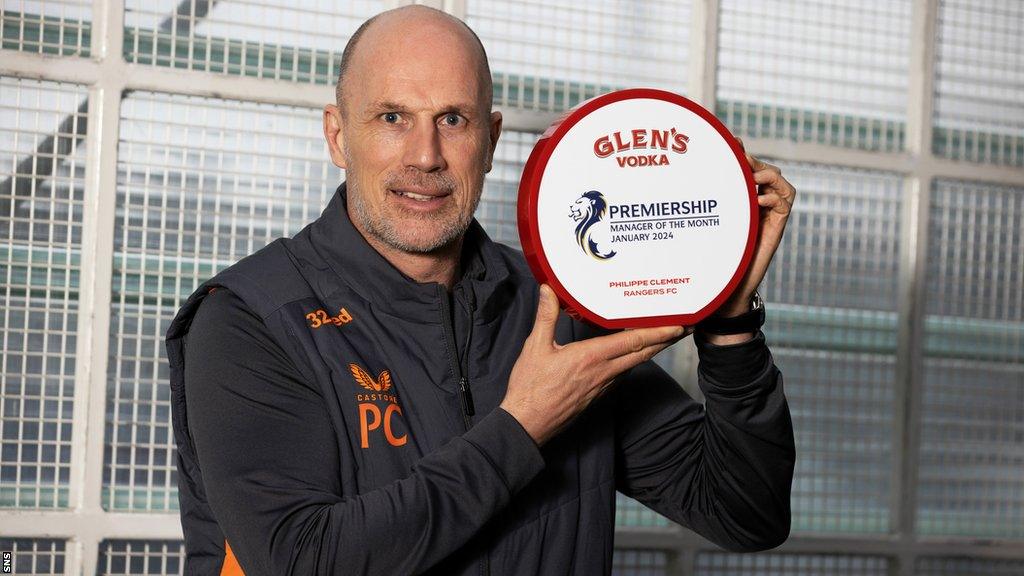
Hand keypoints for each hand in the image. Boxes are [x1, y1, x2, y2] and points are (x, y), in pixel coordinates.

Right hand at [500, 285, 692, 445]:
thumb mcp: (535, 347)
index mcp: (591, 357)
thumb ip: (546, 316)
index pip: (633, 342)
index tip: (679, 325)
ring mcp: (602, 386)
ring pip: (633, 364)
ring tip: (663, 336)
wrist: (527, 424)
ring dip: (651, 350)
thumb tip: (548, 289)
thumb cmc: (530, 388)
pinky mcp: (597, 395)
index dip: (659, 333)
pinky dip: (632, 361)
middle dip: (666, 340)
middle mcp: (603, 372)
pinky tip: (631, 355)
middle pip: (643, 354)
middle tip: (685, 327)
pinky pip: (621, 374)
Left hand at [717, 139, 796, 317]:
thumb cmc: (714, 257)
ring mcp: (769, 214)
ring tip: (752, 176)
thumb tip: (684, 179)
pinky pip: (785, 201)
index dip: (743, 153)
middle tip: (740, 157)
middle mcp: (758, 204)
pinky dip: (773, 196)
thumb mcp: (708, 224)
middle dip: (754, 160)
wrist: (728, 286)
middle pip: (765, 170)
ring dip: (767, 173)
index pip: (748, 168)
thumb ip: (705, 204)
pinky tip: (757, 199)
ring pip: (780, 181)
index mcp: (741, 199)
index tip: (732, 140)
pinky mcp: (777, 226)